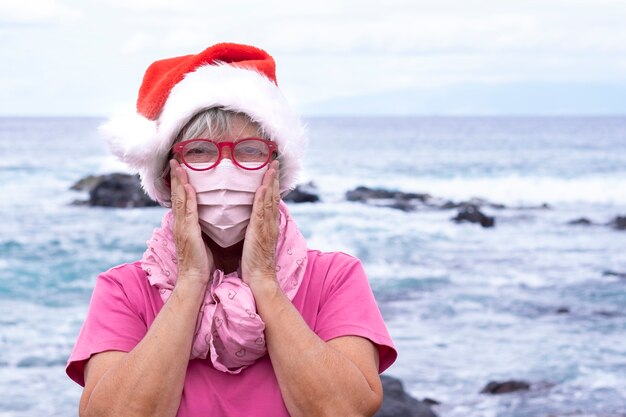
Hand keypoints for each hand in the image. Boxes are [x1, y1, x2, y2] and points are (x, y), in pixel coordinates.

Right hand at [170, 159, 213, 286]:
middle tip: (174, 160)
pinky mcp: (188, 233)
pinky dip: (187, 198)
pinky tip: (187, 187)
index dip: (179, 183)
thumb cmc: (200, 261)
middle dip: (175, 177)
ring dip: (178, 182)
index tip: (179, 168)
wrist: (194, 279)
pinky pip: (188, 212)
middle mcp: (180, 223)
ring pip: (179, 200)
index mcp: (183, 224)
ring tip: (178, 166)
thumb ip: (200, 226)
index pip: (180, 199)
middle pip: (176, 195)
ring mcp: (182, 227)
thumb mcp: (200, 239)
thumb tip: (207, 216)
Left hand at [242, 160, 279, 290]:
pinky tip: (262, 188)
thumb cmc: (255, 263)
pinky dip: (263, 199)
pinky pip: (261, 213)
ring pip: (270, 201)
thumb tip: (252, 219)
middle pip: (274, 196)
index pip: (272, 200)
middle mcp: (271, 223)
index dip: (273, 184)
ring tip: (271, 167)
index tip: (272, 170)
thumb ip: (256, 228)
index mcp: (269, 225)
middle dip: (274, 178)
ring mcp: (267, 228)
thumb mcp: (256, 241)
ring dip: (271, 183)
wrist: (259, 279)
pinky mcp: (259, 233)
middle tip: (275, 162)